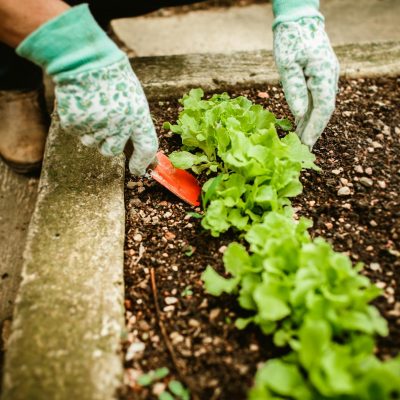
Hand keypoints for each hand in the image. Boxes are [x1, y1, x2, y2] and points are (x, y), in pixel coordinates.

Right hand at [56, 57, 157, 175]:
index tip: (138, 170)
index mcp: (138, 115)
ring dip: (92, 133)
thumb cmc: (113, 79)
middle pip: (112, 151)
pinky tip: (82, 105)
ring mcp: (96, 124)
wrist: (84, 59)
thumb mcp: (134, 98)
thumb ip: (136, 123)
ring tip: (93, 108)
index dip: (142, 162)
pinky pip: (78, 133)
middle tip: (105, 123)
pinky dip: (79, 123)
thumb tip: (137, 148)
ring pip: (92, 144)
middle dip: (109, 143)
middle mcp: (119, 123)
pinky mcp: (75, 124)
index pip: (146, 147)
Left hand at [273, 17, 338, 147]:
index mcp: (324, 74)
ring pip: (321, 106)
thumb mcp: (286, 65)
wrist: (298, 20)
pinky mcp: (320, 76)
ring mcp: (327, 77)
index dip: (315, 128)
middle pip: (324, 110)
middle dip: (314, 130)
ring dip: (311, 124)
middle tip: (303, 149)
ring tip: (301, 142)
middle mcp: (330, 77)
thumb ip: (294, 89)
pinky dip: (309, 113)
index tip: (306, 144)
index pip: (323, 108)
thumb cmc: (290, 40)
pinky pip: (317, 99)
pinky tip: (301, 125)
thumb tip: (299, 114)